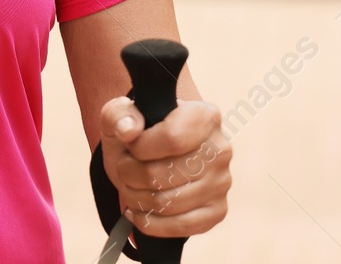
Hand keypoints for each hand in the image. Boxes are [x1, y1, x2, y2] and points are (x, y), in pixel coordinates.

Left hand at [99, 95, 230, 237]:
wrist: (152, 157)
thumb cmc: (139, 134)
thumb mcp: (120, 115)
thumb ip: (119, 114)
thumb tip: (128, 130)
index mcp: (204, 116)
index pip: (173, 138)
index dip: (141, 148)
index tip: (130, 146)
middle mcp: (220, 149)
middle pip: (166, 174)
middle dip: (131, 175)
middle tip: (124, 168)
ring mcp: (222, 182)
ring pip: (169, 203)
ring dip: (136, 198)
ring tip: (129, 186)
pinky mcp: (218, 211)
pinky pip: (183, 227)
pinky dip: (151, 222)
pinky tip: (138, 210)